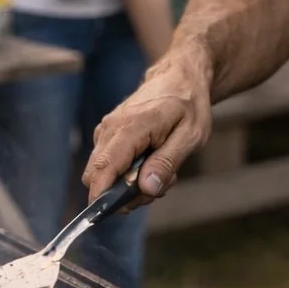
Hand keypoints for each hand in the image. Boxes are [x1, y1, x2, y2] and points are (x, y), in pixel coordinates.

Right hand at [83, 47, 213, 200]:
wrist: (181, 76)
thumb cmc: (189, 104)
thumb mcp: (191, 136)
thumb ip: (166, 163)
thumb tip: (146, 189)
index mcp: (130, 127)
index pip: (103, 169)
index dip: (102, 197)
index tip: (118, 211)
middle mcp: (110, 128)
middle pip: (97, 176)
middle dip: (123, 193)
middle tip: (158, 187)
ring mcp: (106, 129)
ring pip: (102, 172)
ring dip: (128, 183)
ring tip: (161, 172)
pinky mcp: (108, 133)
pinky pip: (108, 163)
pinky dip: (127, 171)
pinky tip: (151, 163)